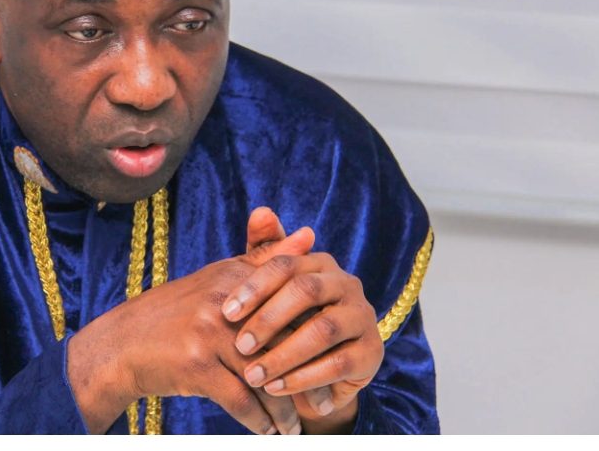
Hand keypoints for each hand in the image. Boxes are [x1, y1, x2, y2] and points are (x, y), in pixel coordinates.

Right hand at [66, 209, 313, 434]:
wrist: (121, 345)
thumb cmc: (174, 314)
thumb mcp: (218, 279)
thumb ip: (264, 260)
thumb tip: (310, 234)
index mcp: (233, 276)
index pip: (290, 306)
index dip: (311, 339)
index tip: (328, 362)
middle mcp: (224, 301)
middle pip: (283, 343)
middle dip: (305, 379)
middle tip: (322, 403)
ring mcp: (210, 333)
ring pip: (266, 377)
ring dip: (285, 409)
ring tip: (296, 427)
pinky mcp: (197, 365)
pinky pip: (241, 400)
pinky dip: (259, 421)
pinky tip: (268, 433)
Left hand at [224, 214, 382, 433]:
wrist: (318, 369)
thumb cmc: (288, 322)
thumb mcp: (271, 290)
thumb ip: (263, 252)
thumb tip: (261, 210)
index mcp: (320, 263)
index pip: (286, 264)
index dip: (255, 286)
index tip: (225, 312)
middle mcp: (347, 284)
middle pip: (306, 292)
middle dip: (269, 319)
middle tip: (239, 345)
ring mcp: (363, 317)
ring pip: (323, 330)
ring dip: (284, 354)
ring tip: (253, 375)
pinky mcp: (372, 352)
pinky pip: (337, 364)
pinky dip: (304, 378)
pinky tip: (276, 389)